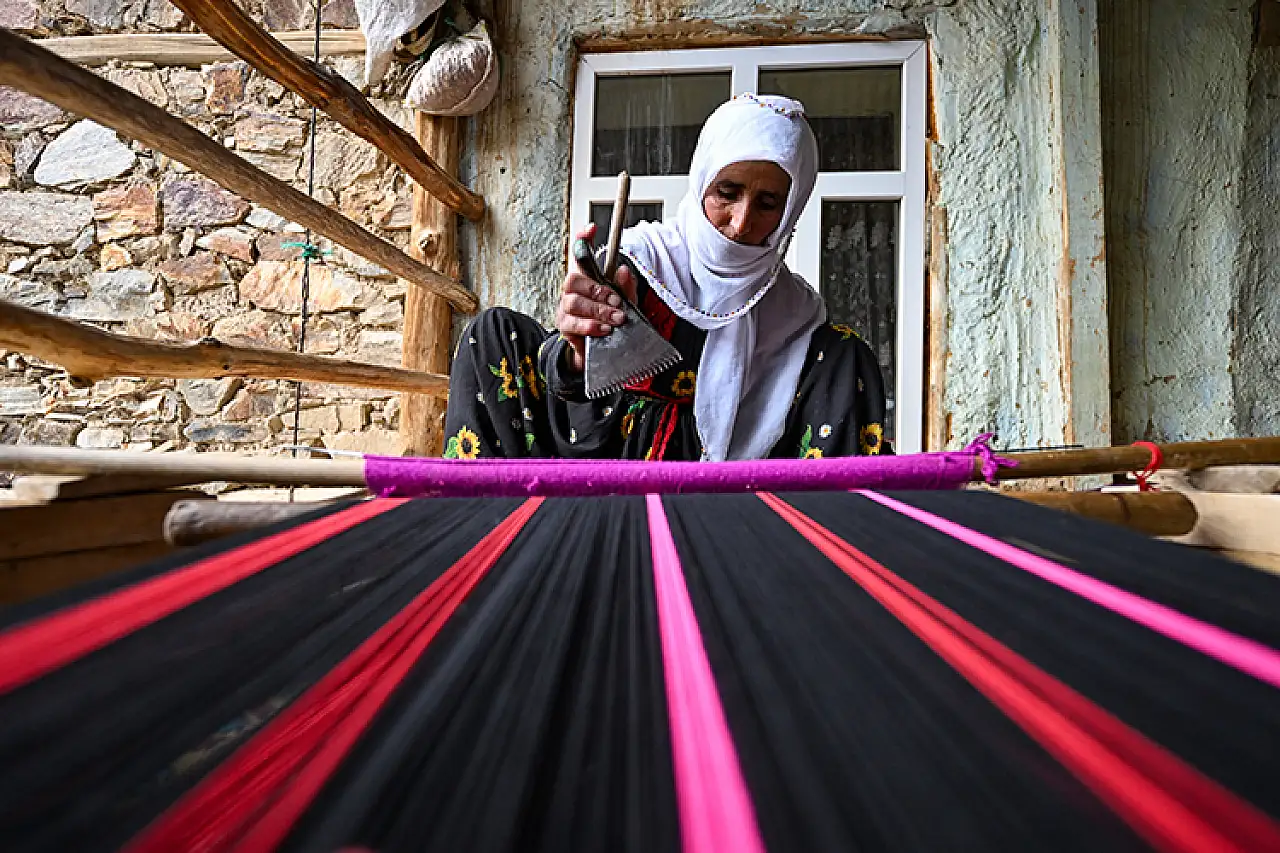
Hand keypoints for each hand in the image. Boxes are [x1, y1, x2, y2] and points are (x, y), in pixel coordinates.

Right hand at [555, 223, 637, 372]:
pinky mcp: (564, 326)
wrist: (600, 351)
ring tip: (616, 318)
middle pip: (573, 279)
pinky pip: (573, 322)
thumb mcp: (625, 303)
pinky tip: (604, 329)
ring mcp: (566, 308)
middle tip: (616, 301)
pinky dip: (590, 325)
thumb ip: (626, 288)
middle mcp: (572, 291)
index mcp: (587, 280)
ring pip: (574, 302)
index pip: (580, 255)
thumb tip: (624, 271)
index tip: (591, 228)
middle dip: (597, 290)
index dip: (583, 240)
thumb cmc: (610, 321)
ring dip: (598, 310)